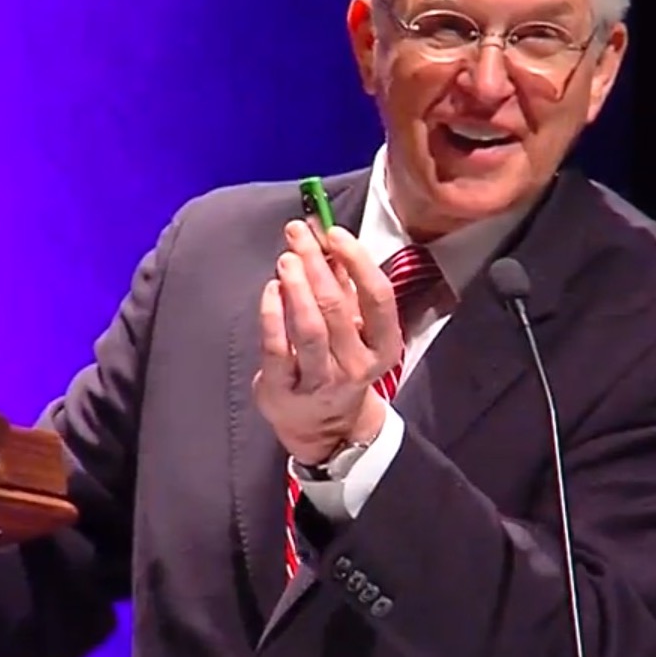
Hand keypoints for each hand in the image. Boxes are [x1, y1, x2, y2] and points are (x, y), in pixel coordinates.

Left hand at [253, 221, 401, 464]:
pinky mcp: (286, 390)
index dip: (358, 261)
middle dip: (316, 264)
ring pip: (309, 329)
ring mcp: (321, 382)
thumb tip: (324, 232)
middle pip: (337, 307)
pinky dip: (273, 314)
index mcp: (384, 345)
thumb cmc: (340, 359)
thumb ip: (343, 280)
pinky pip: (278, 348)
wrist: (322, 425)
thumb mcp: (353, 324)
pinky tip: (271, 290)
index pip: (378, 297)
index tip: (335, 232)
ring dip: (296, 288)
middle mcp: (357, 366)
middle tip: (296, 234)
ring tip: (286, 259)